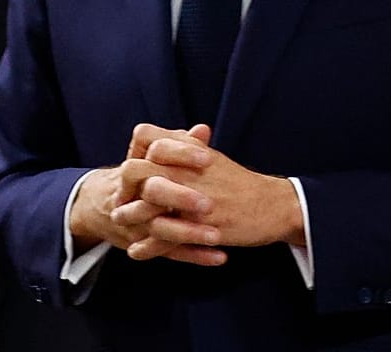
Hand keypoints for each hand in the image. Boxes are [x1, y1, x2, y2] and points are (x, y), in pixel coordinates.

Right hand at [68, 140, 225, 266]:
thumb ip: (177, 143)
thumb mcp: (151, 156)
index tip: (208, 158)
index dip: (180, 153)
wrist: (101, 205)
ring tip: (217, 236)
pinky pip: (168, 253)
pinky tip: (219, 256)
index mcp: (137, 165)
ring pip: (159, 229)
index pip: (154, 152)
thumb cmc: (138, 177)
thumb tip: (203, 130)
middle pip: (152, 192)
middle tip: (209, 203)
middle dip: (180, 197)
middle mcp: (131, 194)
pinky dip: (194, 256)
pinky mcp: (143, 245)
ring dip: (188, 233)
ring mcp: (134, 223)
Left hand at [116, 136, 303, 258]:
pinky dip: (149, 247)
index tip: (129, 165)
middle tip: (116, 197)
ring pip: (149, 205)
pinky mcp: (201, 227)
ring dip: (131, 215)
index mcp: (192, 152)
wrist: (273, 206)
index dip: (134, 150)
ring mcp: (194, 200)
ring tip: (119, 222)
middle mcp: (190, 172)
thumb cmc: (241, 183)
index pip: (149, 139)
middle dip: (123, 184)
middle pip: (141, 170)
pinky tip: (136, 252)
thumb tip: (157, 139)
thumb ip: (185, 146)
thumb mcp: (212, 158)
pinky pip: (166, 237)